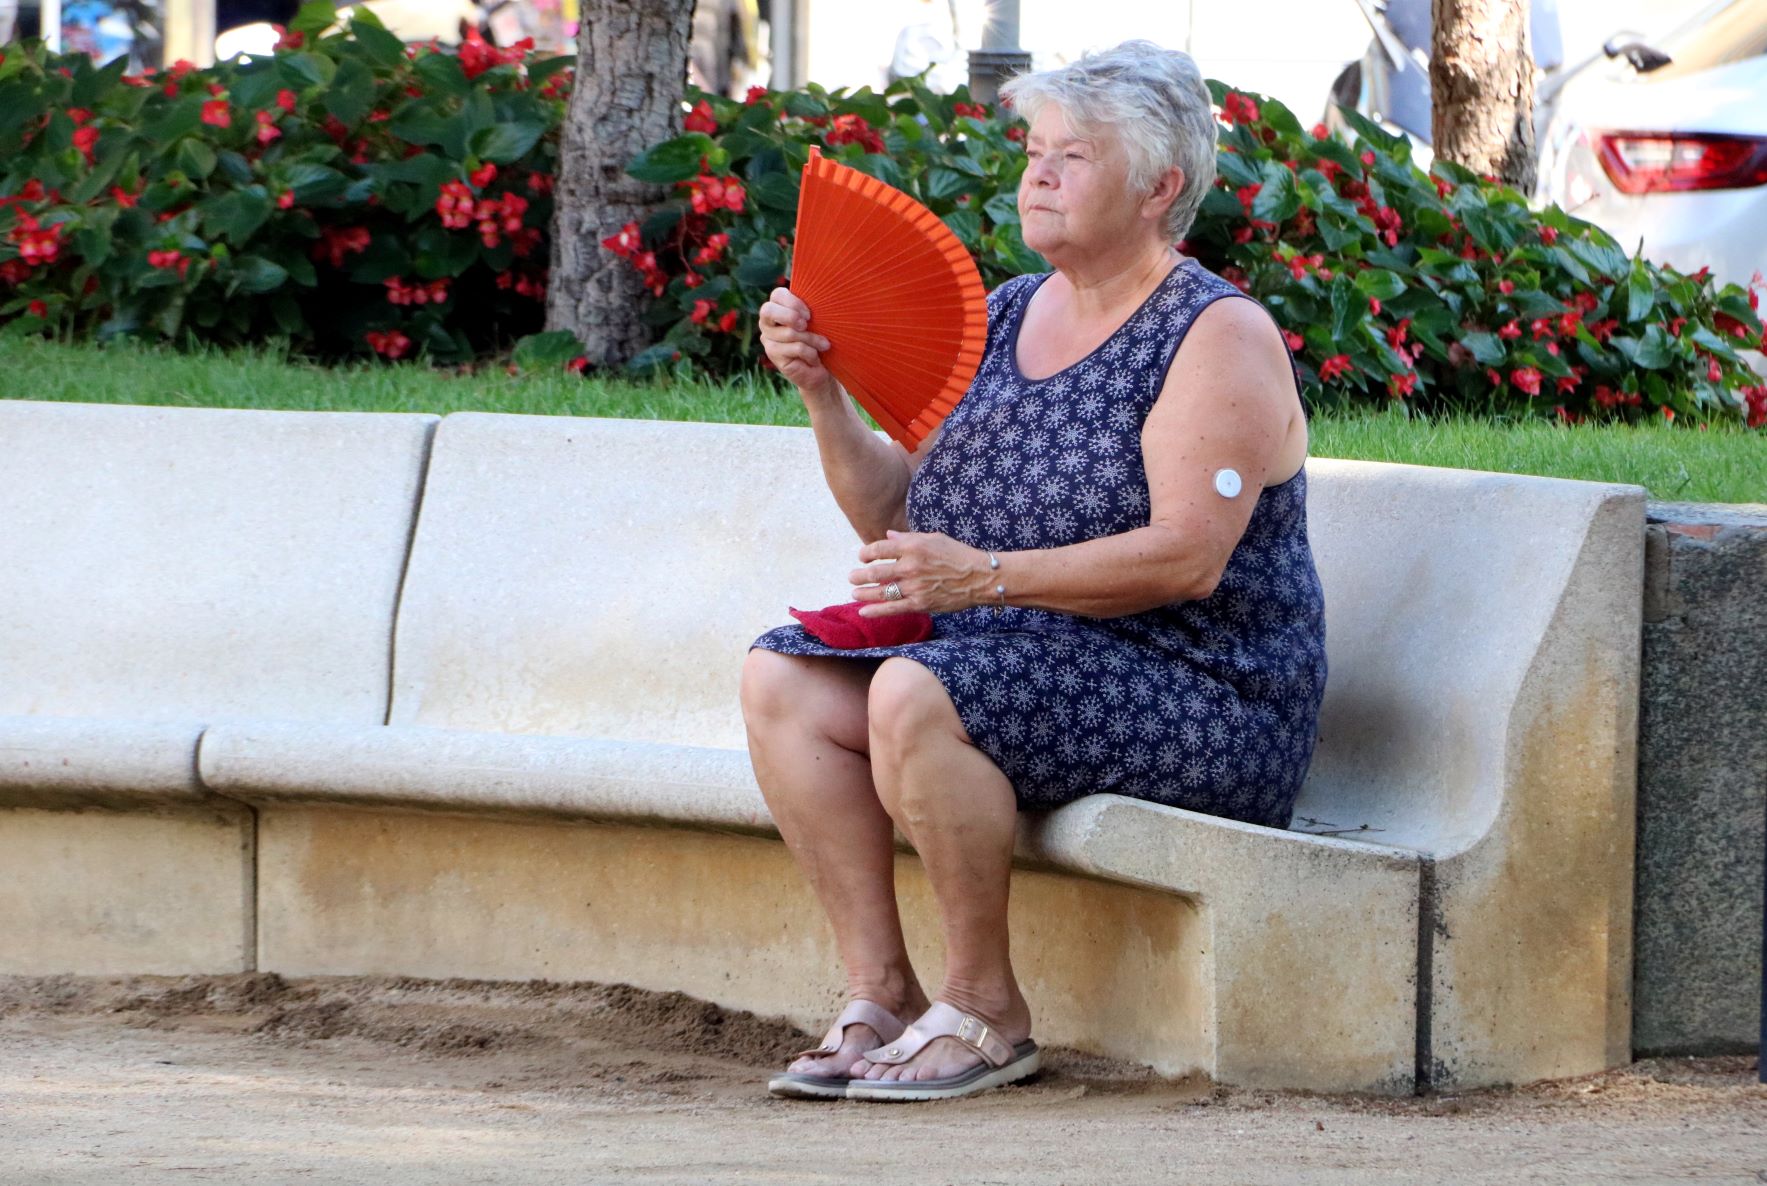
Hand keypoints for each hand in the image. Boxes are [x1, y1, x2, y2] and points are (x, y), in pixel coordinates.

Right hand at [758, 287, 834, 398]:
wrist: (820, 369)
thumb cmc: (818, 340)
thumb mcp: (816, 322)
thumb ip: (810, 311)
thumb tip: (820, 296)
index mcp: (777, 308)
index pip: (777, 295)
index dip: (793, 302)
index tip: (809, 314)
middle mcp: (767, 322)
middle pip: (768, 310)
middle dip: (791, 316)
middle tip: (806, 325)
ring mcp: (768, 338)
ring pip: (790, 332)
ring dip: (812, 339)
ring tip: (823, 345)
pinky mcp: (772, 354)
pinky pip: (795, 347)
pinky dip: (810, 353)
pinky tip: (814, 358)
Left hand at [850, 530, 988, 616]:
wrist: (980, 577)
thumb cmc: (958, 554)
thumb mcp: (934, 538)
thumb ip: (908, 538)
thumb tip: (888, 535)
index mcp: (913, 546)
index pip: (879, 548)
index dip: (866, 553)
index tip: (862, 557)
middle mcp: (911, 566)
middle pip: (876, 571)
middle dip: (860, 575)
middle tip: (852, 576)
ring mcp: (914, 586)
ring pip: (881, 591)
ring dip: (863, 592)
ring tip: (854, 592)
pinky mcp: (920, 603)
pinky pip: (893, 608)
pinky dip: (875, 610)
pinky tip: (863, 611)